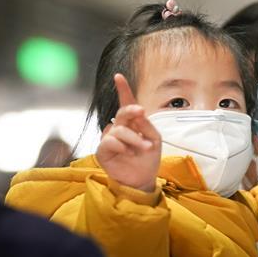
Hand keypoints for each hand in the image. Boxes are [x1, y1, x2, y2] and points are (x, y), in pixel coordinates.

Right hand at [95, 74, 161, 191]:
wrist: (142, 179)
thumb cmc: (149, 159)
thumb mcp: (155, 139)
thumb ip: (146, 124)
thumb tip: (137, 112)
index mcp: (132, 123)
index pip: (126, 103)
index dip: (123, 89)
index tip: (119, 77)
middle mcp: (119, 128)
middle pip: (122, 112)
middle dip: (132, 110)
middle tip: (141, 111)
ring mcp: (109, 139)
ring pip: (119, 129)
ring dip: (134, 138)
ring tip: (144, 148)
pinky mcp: (103, 151)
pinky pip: (110, 141)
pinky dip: (122, 146)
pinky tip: (129, 153)